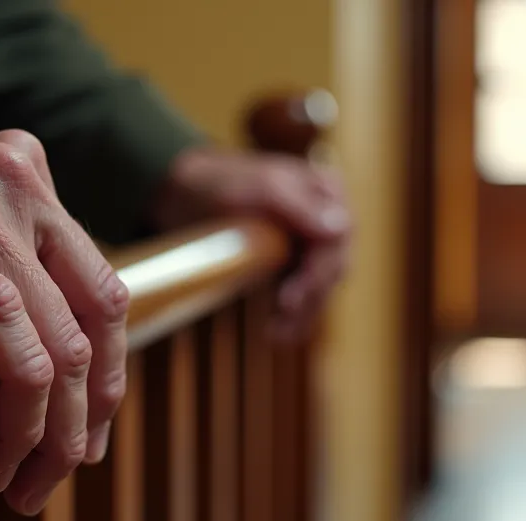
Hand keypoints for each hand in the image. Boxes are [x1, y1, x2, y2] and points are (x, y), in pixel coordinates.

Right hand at [0, 132, 127, 514]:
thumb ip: (12, 283)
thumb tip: (70, 397)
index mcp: (26, 174)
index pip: (101, 293)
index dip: (106, 381)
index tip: (87, 442)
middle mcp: (9, 179)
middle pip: (88, 324)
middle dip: (79, 422)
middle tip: (50, 480)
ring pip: (54, 342)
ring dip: (44, 434)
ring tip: (14, 482)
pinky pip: (0, 331)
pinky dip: (9, 408)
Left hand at [152, 147, 350, 338]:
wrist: (184, 191)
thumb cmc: (219, 182)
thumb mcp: (259, 187)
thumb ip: (299, 205)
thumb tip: (340, 229)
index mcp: (327, 192)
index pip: (337, 241)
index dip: (319, 274)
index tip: (291, 299)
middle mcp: (327, 217)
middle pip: (333, 267)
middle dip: (310, 298)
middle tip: (281, 317)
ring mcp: (311, 242)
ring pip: (321, 286)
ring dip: (303, 314)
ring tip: (277, 334)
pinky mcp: (294, 262)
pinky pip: (303, 293)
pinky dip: (294, 314)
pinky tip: (277, 331)